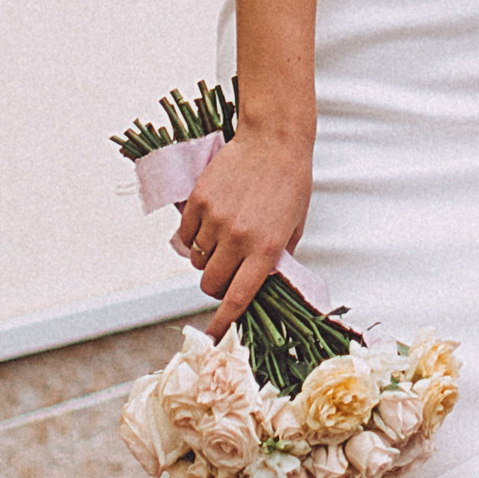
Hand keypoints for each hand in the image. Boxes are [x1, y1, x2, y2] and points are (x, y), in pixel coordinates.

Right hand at [175, 125, 312, 335]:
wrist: (274, 140)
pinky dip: (193, 238)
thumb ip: (274, 260)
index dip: (224, 322)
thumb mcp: (293, 228)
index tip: (215, 337)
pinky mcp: (198, 201)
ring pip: (196, 260)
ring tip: (223, 237)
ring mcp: (215, 219)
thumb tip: (255, 286)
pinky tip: (209, 224)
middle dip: (215, 285)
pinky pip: (185, 236)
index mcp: (265, 249)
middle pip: (209, 284)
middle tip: (225, 272)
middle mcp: (238, 238)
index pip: (238, 298)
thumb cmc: (291, 184)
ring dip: (206, 258)